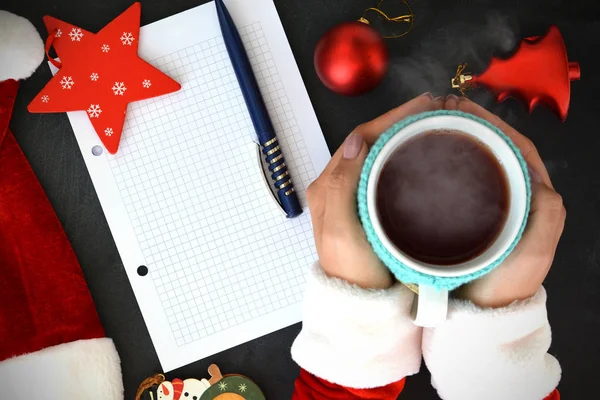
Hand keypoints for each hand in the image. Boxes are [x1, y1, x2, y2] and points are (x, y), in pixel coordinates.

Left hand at [308, 94, 443, 288]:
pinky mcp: (368, 208)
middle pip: (369, 142)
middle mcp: (338, 187)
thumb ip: (341, 185)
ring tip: (432, 125)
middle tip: (434, 110)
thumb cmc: (350, 272)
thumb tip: (354, 141)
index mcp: (328, 187)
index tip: (422, 105)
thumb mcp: (340, 231)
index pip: (359, 139)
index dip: (390, 118)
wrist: (359, 305)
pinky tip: (422, 157)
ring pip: (378, 155)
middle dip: (399, 121)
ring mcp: (353, 197)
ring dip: (402, 136)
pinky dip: (403, 158)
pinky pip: (384, 173)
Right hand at [446, 96, 565, 307]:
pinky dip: (447, 164)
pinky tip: (427, 159)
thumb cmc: (506, 285)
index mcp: (533, 199)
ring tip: (433, 125)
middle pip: (495, 149)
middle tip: (443, 110)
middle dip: (473, 124)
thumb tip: (540, 181)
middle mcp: (512, 197)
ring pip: (476, 162)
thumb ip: (547, 217)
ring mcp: (488, 205)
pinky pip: (459, 181)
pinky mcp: (466, 215)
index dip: (494, 125)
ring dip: (458, 140)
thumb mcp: (534, 254)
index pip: (517, 149)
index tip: (465, 109)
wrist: (480, 314)